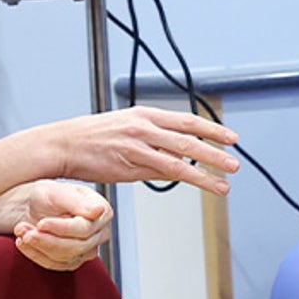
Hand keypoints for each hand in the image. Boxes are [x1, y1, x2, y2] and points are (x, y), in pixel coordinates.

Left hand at [5, 180, 112, 271]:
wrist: (33, 205)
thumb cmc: (47, 194)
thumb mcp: (58, 192)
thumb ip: (78, 202)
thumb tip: (99, 210)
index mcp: (103, 213)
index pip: (85, 229)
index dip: (62, 229)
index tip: (41, 224)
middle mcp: (99, 233)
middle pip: (77, 246)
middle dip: (47, 240)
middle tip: (25, 232)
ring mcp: (88, 249)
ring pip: (66, 258)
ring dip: (39, 247)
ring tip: (21, 232)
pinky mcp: (73, 260)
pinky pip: (56, 265)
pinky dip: (36, 255)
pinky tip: (23, 243)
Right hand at [41, 106, 239, 194]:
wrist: (62, 144)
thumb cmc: (90, 140)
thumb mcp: (125, 130)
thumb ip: (153, 142)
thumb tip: (177, 157)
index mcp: (145, 115)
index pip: (186, 120)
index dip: (211, 128)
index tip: (231, 137)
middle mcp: (144, 126)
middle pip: (189, 136)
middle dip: (216, 148)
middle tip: (235, 159)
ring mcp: (138, 143)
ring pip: (181, 155)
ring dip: (207, 168)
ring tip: (226, 179)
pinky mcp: (130, 162)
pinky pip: (164, 170)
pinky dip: (187, 176)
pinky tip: (202, 183)